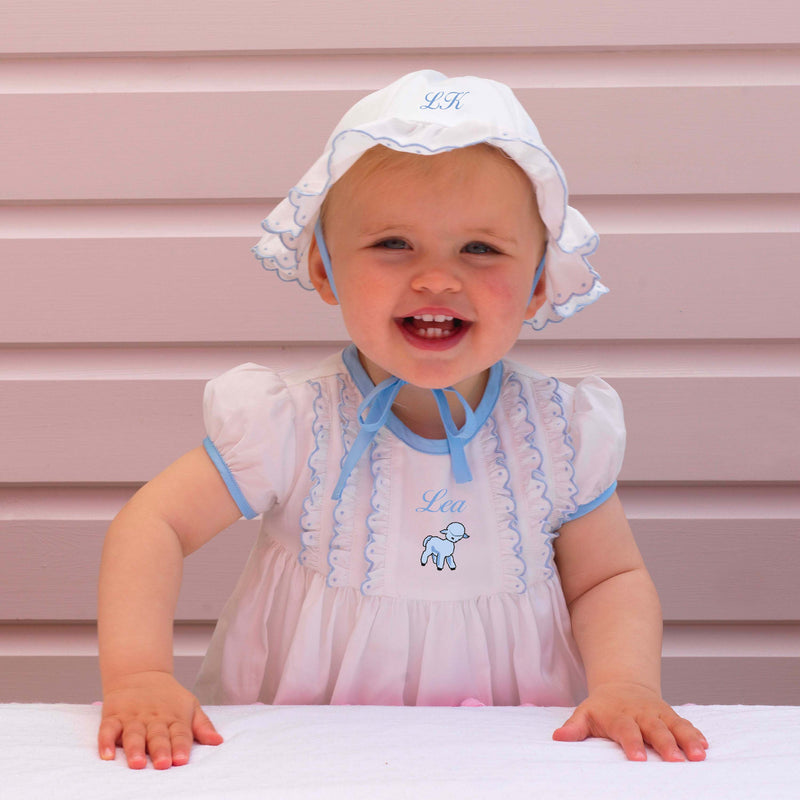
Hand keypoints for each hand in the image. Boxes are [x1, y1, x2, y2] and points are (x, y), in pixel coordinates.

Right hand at [98, 670, 222, 768]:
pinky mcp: (114, 716)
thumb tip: (218, 741)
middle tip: (163, 764)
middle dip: (160, 750)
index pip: (180, 733)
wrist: (141, 673)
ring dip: (135, 748)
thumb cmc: (169, 697)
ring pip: (133, 734)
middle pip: (157, 735)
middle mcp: (154, 718)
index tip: (182, 760)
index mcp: (174, 717)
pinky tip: (106, 754)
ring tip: (137, 763)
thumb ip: (202, 726)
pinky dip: (105, 742)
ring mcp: (133, 717)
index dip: (181, 746)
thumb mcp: (190, 706)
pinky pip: (107, 729)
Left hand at [552, 682, 708, 761]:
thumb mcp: (585, 713)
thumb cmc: (602, 708)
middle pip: (655, 728)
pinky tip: (706, 746)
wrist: (621, 686)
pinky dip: (696, 734)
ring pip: (675, 725)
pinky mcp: (671, 716)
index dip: (632, 742)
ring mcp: (658, 714)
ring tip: (699, 755)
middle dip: (666, 743)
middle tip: (676, 760)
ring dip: (688, 739)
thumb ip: (574, 727)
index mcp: (618, 715)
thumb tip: (558, 738)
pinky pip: (685, 724)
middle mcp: (641, 713)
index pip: (625, 729)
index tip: (638, 758)